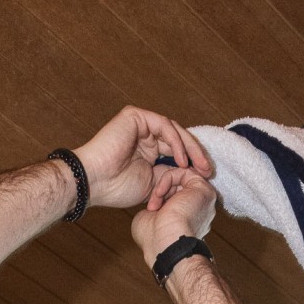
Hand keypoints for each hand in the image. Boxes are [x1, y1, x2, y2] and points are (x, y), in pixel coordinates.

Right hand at [73, 106, 210, 210]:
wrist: (95, 182)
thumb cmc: (117, 187)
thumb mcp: (152, 184)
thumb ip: (170, 175)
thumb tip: (191, 174)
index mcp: (148, 149)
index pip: (176, 150)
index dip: (192, 161)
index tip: (206, 176)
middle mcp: (145, 134)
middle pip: (178, 138)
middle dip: (195, 154)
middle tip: (208, 170)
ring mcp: (141, 123)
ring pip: (174, 130)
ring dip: (189, 148)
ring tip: (198, 166)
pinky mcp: (136, 117)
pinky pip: (164, 126)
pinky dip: (176, 143)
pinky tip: (182, 160)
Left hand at [131, 169, 217, 268]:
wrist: (166, 246)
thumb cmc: (155, 242)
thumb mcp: (148, 220)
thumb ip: (153, 208)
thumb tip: (151, 205)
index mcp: (189, 219)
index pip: (176, 198)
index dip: (161, 197)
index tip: (150, 208)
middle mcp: (200, 210)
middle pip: (179, 187)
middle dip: (162, 191)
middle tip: (152, 206)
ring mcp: (203, 199)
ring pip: (181, 178)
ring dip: (163, 186)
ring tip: (155, 202)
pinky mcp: (203, 189)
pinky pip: (183, 172)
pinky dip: (168, 178)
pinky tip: (159, 193)